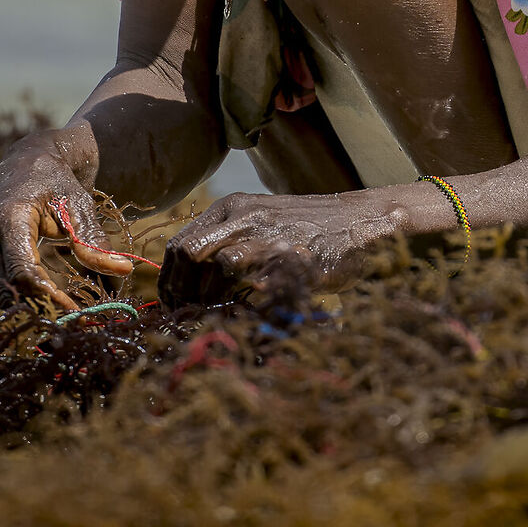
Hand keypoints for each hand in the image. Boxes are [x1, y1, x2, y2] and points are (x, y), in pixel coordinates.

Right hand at [0, 125, 140, 311]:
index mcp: (9, 218)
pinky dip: (4, 313)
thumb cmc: (55, 182)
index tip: (77, 313)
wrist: (24, 162)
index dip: (49, 298)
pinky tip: (31, 321)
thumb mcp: (78, 204)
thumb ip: (93, 240)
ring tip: (53, 328)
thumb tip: (124, 268)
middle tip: (71, 326)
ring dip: (20, 318)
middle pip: (6, 291)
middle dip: (39, 312)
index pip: (24, 272)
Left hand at [159, 189, 402, 306]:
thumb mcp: (259, 223)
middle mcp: (244, 216)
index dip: (169, 280)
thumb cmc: (305, 230)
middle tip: (188, 318)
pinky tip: (251, 317)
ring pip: (220, 266)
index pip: (179, 243)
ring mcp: (269, 234)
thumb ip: (226, 244)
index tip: (172, 306)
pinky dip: (249, 306)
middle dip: (183, 292)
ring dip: (214, 300)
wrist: (358, 222)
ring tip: (220, 318)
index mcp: (230, 208)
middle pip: (190, 253)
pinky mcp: (294, 256)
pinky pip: (260, 286)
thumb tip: (188, 283)